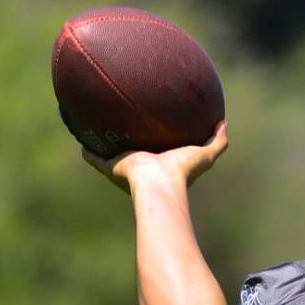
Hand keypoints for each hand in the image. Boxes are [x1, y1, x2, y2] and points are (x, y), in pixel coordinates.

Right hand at [81, 119, 227, 193]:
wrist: (159, 184)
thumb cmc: (182, 171)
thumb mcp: (205, 155)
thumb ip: (218, 141)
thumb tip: (224, 122)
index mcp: (160, 163)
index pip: (158, 148)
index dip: (157, 138)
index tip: (153, 124)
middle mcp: (141, 166)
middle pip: (133, 148)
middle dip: (128, 137)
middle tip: (123, 120)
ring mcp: (124, 167)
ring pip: (111, 153)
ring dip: (103, 143)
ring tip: (95, 124)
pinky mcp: (110, 168)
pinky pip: (94, 158)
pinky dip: (87, 151)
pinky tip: (79, 140)